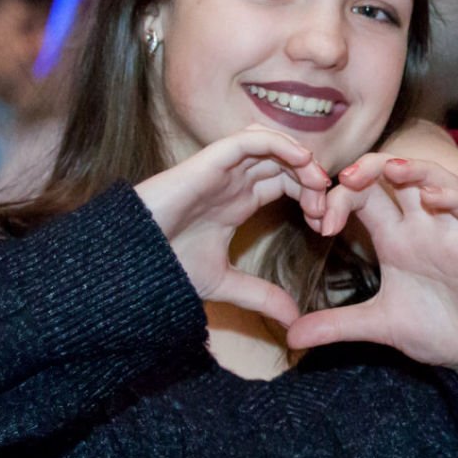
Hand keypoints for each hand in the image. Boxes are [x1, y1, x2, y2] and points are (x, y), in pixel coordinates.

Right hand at [133, 125, 329, 326]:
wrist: (130, 262)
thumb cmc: (167, 267)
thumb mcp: (225, 284)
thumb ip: (261, 296)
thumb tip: (295, 319)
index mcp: (238, 201)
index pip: (286, 183)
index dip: (311, 197)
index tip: (325, 226)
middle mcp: (233, 180)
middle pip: (285, 163)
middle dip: (312, 181)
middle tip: (327, 209)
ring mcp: (222, 167)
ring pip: (273, 145)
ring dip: (301, 160)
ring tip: (318, 185)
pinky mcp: (209, 160)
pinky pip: (251, 138)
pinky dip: (280, 144)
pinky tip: (301, 163)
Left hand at [291, 158, 457, 377]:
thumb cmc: (439, 331)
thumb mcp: (377, 325)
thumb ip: (336, 325)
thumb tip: (290, 336)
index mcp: (396, 238)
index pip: (364, 197)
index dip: (338, 198)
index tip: (318, 223)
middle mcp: (422, 226)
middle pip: (396, 176)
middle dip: (368, 168)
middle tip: (340, 180)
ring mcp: (452, 233)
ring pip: (435, 180)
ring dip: (412, 169)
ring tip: (388, 169)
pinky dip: (452, 197)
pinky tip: (431, 199)